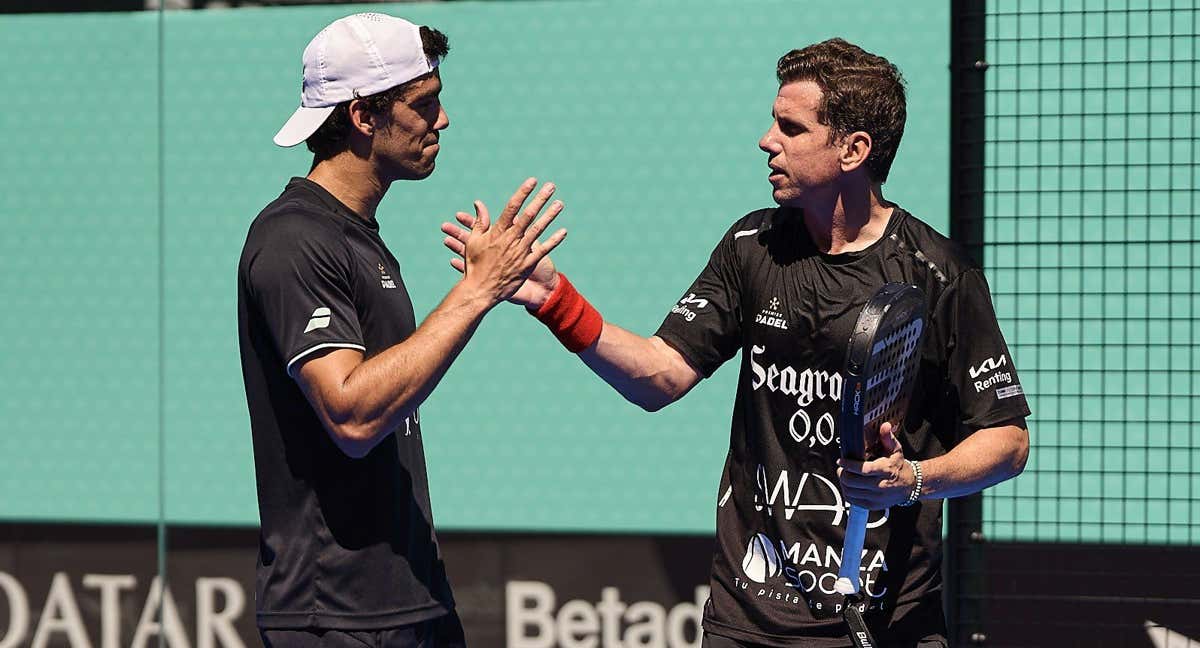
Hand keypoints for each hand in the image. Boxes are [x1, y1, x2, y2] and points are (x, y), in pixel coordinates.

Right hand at [445, 178, 566, 306]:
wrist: (480, 291)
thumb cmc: (475, 265)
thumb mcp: (473, 241)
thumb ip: (479, 222)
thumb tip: (479, 203)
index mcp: (498, 232)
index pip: (512, 207)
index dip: (523, 193)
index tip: (532, 181)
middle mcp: (511, 240)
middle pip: (528, 215)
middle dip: (540, 199)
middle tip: (551, 186)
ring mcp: (520, 252)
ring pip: (538, 230)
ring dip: (550, 216)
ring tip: (560, 204)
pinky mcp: (527, 265)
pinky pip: (543, 250)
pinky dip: (554, 240)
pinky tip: (564, 231)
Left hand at [837, 422, 914, 509]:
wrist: (910, 486)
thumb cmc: (899, 467)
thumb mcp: (896, 450)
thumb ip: (887, 438)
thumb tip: (885, 426)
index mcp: (885, 470)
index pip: (863, 469)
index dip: (849, 465)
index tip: (841, 460)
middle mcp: (881, 485)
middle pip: (853, 481)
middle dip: (843, 473)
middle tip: (842, 468)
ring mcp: (876, 497)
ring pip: (851, 492)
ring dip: (844, 483)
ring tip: (845, 476)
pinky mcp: (873, 505)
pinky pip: (854, 501)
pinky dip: (848, 493)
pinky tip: (850, 486)